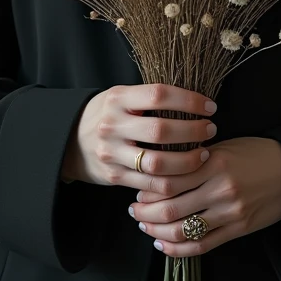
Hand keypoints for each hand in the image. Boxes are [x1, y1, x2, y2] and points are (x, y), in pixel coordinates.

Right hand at [61, 83, 216, 188]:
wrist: (69, 140)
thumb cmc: (107, 115)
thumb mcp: (121, 97)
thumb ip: (148, 98)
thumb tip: (194, 101)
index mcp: (117, 98)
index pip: (159, 95)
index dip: (189, 100)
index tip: (210, 106)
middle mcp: (112, 124)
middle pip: (160, 130)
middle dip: (193, 131)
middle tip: (210, 129)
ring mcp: (111, 153)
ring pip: (157, 163)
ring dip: (188, 161)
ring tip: (204, 153)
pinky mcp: (113, 176)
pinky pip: (150, 185)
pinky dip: (174, 182)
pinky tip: (187, 175)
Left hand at [128, 136, 280, 256]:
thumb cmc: (258, 154)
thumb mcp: (226, 146)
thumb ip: (197, 159)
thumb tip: (163, 169)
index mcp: (215, 163)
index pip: (170, 179)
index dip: (147, 187)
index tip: (136, 188)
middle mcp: (220, 189)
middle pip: (170, 207)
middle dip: (146, 212)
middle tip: (134, 210)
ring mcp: (230, 212)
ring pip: (182, 230)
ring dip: (157, 230)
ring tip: (146, 226)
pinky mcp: (239, 230)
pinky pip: (202, 245)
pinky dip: (178, 249)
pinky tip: (164, 243)